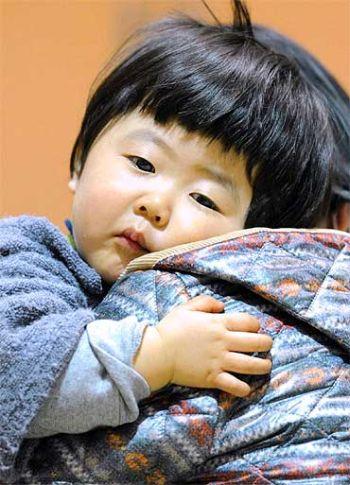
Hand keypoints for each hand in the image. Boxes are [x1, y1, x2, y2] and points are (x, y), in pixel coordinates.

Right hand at [134, 295, 271, 396]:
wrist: (157, 353)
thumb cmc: (170, 329)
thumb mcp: (186, 308)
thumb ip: (205, 302)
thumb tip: (221, 306)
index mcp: (218, 324)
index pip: (248, 322)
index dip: (255, 324)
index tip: (255, 328)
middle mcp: (223, 342)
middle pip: (256, 343)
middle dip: (266, 343)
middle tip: (267, 345)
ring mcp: (219, 361)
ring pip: (251, 365)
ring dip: (263, 366)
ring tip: (266, 365)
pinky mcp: (213, 378)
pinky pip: (234, 385)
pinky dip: (244, 388)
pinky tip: (247, 387)